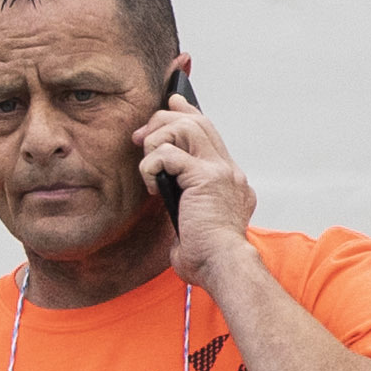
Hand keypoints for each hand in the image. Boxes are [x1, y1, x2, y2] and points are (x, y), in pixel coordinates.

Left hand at [134, 87, 258, 276]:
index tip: (171, 103)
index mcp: (229, 179)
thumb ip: (186, 199)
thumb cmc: (207, 255)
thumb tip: (164, 190)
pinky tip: (151, 186)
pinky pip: (169, 154)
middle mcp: (229, 170)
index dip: (188, 113)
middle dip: (164, 121)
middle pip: (197, 122)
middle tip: (140, 138)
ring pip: (186, 128)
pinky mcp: (205, 178)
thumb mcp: (194, 221)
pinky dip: (151, 166)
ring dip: (157, 142)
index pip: (209, 132)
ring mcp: (221, 171)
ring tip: (148, 167)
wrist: (222, 266)